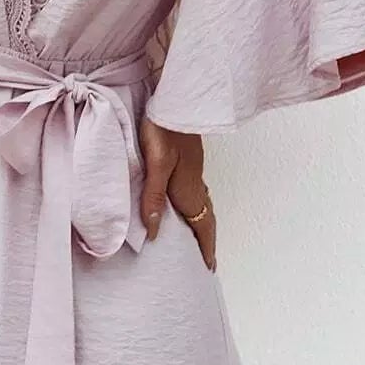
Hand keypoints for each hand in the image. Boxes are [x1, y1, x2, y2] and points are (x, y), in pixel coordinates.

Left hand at [139, 117, 215, 270]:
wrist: (176, 97)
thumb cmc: (163, 129)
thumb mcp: (156, 163)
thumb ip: (154, 197)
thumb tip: (154, 233)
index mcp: (188, 188)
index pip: (202, 225)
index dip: (206, 247)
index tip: (210, 267)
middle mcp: (194, 182)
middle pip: (206, 216)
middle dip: (208, 239)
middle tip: (209, 259)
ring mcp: (192, 169)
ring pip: (202, 203)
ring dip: (203, 222)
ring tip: (200, 235)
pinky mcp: (187, 158)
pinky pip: (197, 190)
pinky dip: (197, 204)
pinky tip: (187, 199)